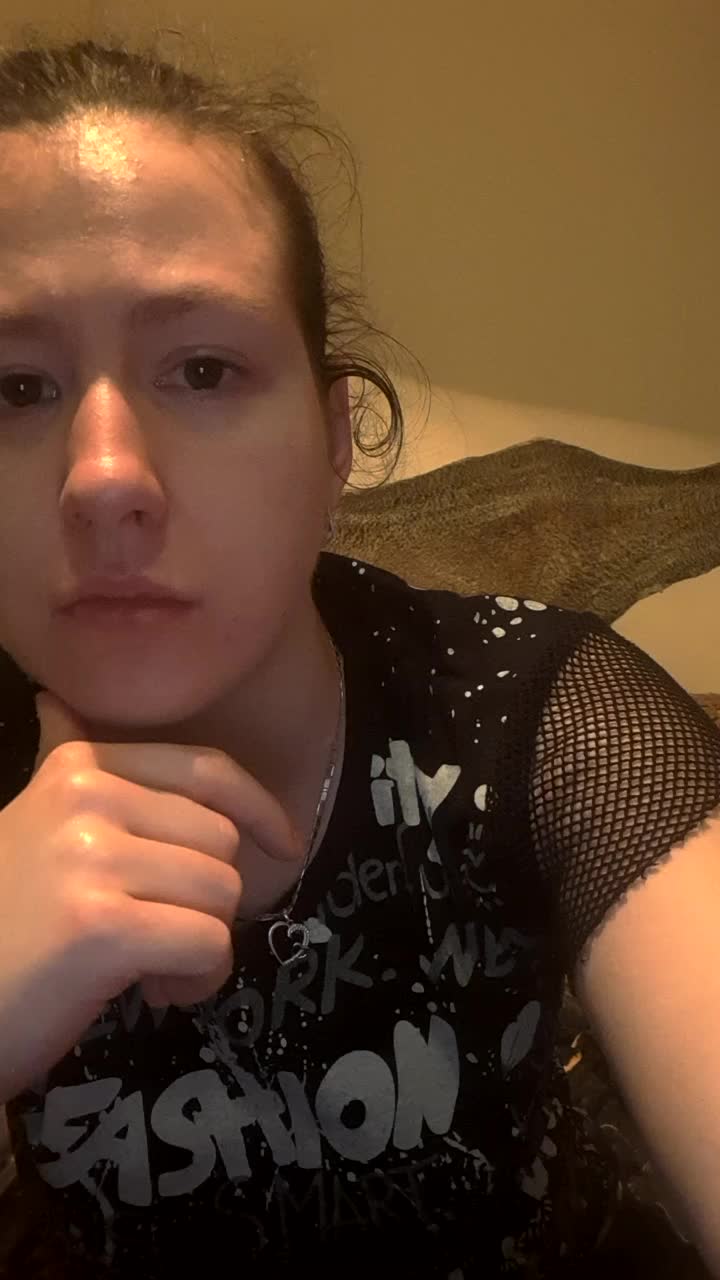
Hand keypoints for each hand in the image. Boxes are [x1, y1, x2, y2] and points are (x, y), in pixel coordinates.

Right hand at [0, 689, 300, 1101]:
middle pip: (221, 840)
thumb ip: (61, 766)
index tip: (284, 845)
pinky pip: (207, 943)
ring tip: (151, 969)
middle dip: (212, 899)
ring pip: (221, 893)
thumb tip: (57, 702)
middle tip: (161, 937)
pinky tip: (153, 992)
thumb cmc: (2, 923)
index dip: (258, 807)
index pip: (203, 768)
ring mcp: (91, 859)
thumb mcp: (29, 826)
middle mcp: (85, 799)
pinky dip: (197, 978)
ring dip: (205, 946)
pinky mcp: (101, 926)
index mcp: (76, 768)